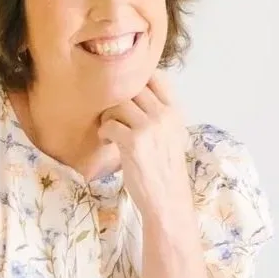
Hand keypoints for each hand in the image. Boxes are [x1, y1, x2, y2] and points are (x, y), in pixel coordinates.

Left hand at [96, 71, 190, 220]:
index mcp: (174, 112)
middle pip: (132, 88)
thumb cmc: (164, 170)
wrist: (167, 199)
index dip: (135, 80)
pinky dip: (104, 132)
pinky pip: (110, 124)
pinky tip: (107, 142)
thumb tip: (131, 95)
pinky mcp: (133, 142)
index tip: (124, 93)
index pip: (155, 78)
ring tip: (109, 131)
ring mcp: (149, 127)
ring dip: (108, 116)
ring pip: (118, 104)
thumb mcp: (170, 136)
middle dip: (116, 101)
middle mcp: (164, 115)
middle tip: (112, 117)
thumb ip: (157, 115)